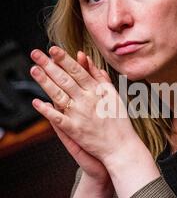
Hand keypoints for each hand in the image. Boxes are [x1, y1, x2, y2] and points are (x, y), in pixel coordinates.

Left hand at [30, 46, 139, 170]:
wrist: (122, 147)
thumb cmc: (119, 121)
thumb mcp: (113, 94)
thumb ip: (99, 76)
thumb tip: (85, 59)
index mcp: (97, 91)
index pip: (77, 71)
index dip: (63, 59)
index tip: (52, 49)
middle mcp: (87, 101)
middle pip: (65, 80)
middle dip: (49, 65)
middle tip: (35, 54)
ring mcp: (80, 115)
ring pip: (59, 95)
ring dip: (45, 82)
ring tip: (34, 71)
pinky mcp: (75, 130)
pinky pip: (58, 119)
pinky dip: (47, 111)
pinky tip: (37, 103)